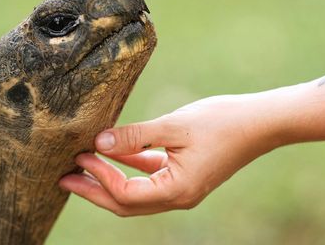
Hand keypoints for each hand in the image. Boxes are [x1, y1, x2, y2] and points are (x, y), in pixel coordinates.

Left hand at [59, 93, 280, 215]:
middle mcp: (178, 197)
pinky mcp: (184, 175)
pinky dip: (130, 166)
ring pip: (136, 192)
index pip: (125, 193)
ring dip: (109, 179)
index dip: (100, 176)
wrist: (261, 122)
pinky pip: (150, 177)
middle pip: (125, 202)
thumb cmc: (223, 122)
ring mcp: (182, 188)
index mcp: (177, 190)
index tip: (81, 155)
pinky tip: (114, 152)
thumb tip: (99, 141)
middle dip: (93, 190)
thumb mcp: (174, 126)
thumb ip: (135, 135)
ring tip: (81, 167)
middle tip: (63, 179)